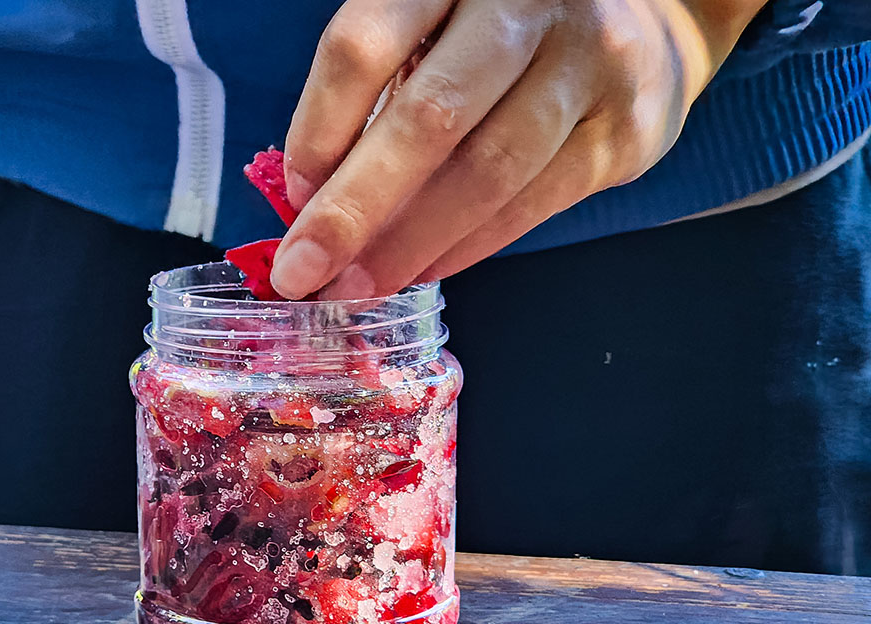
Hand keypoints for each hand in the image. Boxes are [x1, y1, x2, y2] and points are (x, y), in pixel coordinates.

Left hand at [271, 0, 766, 299]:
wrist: (642, 18)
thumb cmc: (502, 29)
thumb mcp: (435, 26)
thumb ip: (379, 90)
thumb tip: (313, 197)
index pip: (365, 45)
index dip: (318, 128)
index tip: (291, 196)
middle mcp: (526, 4)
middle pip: (428, 119)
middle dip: (354, 209)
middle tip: (305, 272)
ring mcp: (588, 61)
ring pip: (485, 173)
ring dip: (409, 244)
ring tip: (358, 285)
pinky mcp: (625, 128)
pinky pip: (530, 204)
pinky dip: (467, 247)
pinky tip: (424, 269)